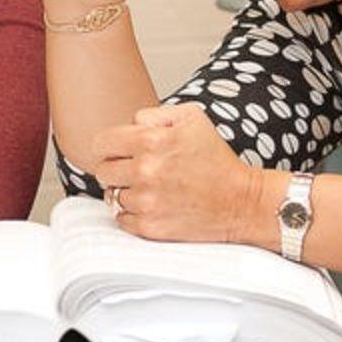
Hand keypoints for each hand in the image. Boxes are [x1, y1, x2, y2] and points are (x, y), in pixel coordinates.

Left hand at [93, 104, 261, 243]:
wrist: (241, 201)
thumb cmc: (217, 159)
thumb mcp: (192, 117)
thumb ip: (154, 114)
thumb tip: (130, 124)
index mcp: (151, 141)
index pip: (101, 143)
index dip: (109, 146)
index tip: (117, 151)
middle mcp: (144, 171)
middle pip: (102, 171)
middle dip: (116, 168)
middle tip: (136, 169)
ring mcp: (146, 202)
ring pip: (111, 196)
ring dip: (126, 191)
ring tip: (149, 188)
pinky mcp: (150, 227)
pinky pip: (121, 219)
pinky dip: (131, 213)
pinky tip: (151, 205)